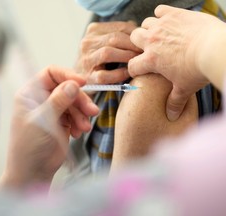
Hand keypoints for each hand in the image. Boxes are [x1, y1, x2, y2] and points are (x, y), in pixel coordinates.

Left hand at [0, 66, 98, 188]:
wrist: (33, 171)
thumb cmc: (29, 146)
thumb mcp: (43, 120)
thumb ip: (58, 101)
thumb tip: (73, 84)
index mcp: (31, 93)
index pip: (51, 74)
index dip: (67, 75)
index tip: (83, 83)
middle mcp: (42, 98)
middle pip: (67, 88)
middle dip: (80, 100)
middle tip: (92, 111)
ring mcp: (53, 110)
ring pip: (74, 102)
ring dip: (82, 113)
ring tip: (84, 128)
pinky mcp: (63, 122)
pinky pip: (77, 115)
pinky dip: (80, 122)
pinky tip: (78, 133)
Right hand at [76, 21, 140, 83]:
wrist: (79, 79)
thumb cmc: (98, 60)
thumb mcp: (105, 42)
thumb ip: (119, 35)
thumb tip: (138, 29)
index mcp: (93, 31)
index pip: (119, 27)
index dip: (135, 34)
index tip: (145, 42)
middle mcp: (87, 43)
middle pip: (114, 38)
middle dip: (133, 45)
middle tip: (146, 52)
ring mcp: (86, 60)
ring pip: (107, 53)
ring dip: (126, 57)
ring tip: (138, 61)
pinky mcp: (88, 77)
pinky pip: (105, 75)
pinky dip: (119, 74)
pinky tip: (128, 73)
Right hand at [128, 5, 224, 120]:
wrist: (215, 49)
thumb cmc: (198, 70)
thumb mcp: (185, 88)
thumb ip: (175, 102)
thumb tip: (171, 116)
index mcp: (151, 60)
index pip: (132, 65)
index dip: (133, 69)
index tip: (139, 69)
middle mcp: (152, 41)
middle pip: (134, 38)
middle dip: (138, 44)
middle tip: (149, 48)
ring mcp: (162, 26)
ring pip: (145, 24)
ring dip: (150, 29)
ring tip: (159, 35)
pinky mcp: (174, 14)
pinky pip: (160, 10)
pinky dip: (162, 14)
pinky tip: (168, 21)